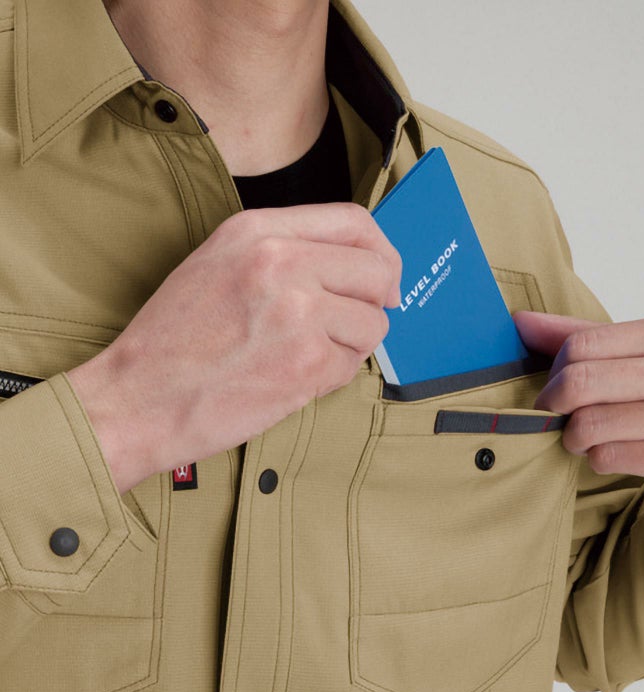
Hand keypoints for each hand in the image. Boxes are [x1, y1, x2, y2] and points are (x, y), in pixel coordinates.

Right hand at [68, 203, 400, 493]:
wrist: (138, 398)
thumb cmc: (175, 340)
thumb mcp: (219, 263)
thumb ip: (286, 251)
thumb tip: (359, 265)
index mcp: (258, 231)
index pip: (353, 220)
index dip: (380, 251)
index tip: (383, 278)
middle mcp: (282, 262)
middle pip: (377, 271)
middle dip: (375, 303)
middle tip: (351, 325)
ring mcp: (299, 312)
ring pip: (373, 323)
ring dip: (350, 345)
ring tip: (304, 355)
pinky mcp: (308, 362)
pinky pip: (353, 365)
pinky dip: (332, 376)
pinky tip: (292, 378)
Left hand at [514, 311, 643, 545]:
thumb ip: (590, 334)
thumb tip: (520, 323)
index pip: (584, 344)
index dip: (554, 370)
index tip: (553, 386)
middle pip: (581, 383)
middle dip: (552, 403)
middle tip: (554, 413)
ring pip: (591, 426)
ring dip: (573, 436)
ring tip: (583, 436)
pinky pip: (610, 458)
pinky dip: (597, 458)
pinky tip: (611, 452)